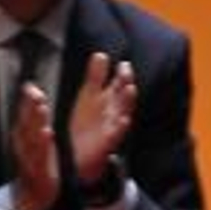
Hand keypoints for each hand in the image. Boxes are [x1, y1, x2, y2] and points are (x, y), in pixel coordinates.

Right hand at [9, 84, 58, 209]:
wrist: (35, 196)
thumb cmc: (36, 166)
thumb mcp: (33, 142)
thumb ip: (33, 120)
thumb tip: (34, 98)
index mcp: (23, 139)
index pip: (23, 117)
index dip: (25, 102)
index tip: (29, 86)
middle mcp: (24, 147)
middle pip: (25, 124)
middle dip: (28, 108)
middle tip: (32, 91)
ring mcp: (31, 159)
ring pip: (32, 137)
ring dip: (35, 122)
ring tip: (41, 107)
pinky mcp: (39, 171)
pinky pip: (41, 156)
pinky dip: (43, 144)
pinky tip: (47, 132)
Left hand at [69, 53, 135, 185]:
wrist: (80, 155)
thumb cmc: (87, 123)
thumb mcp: (89, 96)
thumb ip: (95, 76)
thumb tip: (100, 54)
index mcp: (110, 98)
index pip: (119, 83)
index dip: (122, 74)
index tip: (122, 64)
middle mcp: (115, 110)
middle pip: (123, 95)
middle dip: (126, 84)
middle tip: (126, 71)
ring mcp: (113, 126)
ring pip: (124, 112)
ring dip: (127, 101)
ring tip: (130, 89)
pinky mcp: (107, 143)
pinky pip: (116, 135)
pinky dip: (120, 128)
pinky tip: (123, 120)